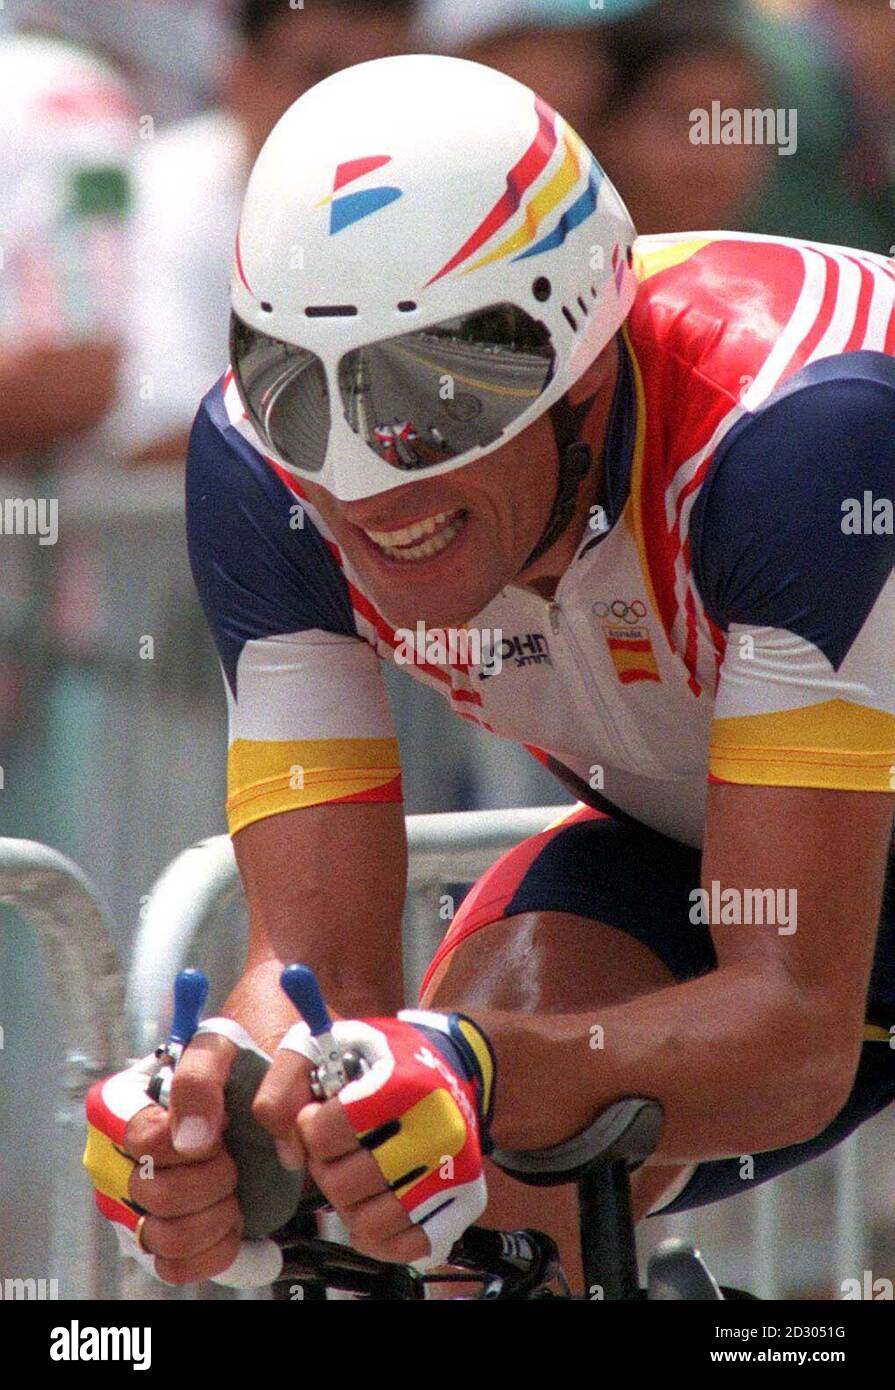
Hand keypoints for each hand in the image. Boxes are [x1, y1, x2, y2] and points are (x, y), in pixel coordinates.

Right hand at [84, 1032, 242, 1284]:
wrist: (261, 1098)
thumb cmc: (237, 1071)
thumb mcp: (224, 1049)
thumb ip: (201, 1078)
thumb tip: (190, 1137)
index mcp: (118, 1105)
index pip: (142, 1139)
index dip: (189, 1142)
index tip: (220, 1129)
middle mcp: (113, 1157)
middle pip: (154, 1195)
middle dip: (212, 1178)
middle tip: (230, 1158)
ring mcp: (129, 1203)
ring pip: (163, 1237)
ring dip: (215, 1214)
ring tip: (231, 1189)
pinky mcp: (153, 1241)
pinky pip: (173, 1266)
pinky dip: (214, 1247)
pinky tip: (229, 1218)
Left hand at [254, 1009, 495, 1268]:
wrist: (452, 1062)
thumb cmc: (385, 1056)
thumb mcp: (328, 1043)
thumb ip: (286, 1083)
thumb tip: (289, 1151)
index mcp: (405, 1085)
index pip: (324, 1135)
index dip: (309, 1127)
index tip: (320, 1114)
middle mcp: (437, 1131)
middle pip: (342, 1186)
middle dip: (326, 1169)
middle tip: (338, 1150)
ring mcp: (455, 1171)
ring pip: (370, 1225)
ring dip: (349, 1205)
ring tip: (356, 1176)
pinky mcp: (466, 1201)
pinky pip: (404, 1247)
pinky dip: (379, 1234)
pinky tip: (375, 1203)